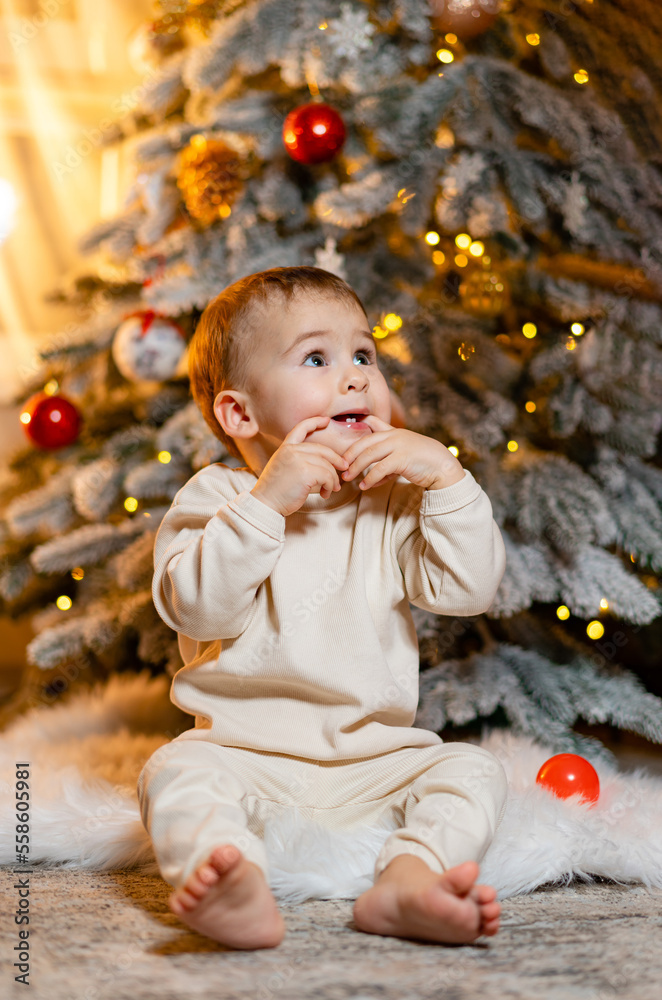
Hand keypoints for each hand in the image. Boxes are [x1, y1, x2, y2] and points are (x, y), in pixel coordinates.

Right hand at [250, 416, 348, 515]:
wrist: (265, 503)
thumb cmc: (275, 491)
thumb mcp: (284, 468)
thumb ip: (299, 460)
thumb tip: (324, 464)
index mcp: (285, 448)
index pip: (301, 428)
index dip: (315, 422)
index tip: (326, 420)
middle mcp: (291, 450)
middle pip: (322, 450)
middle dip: (336, 459)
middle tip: (344, 468)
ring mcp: (298, 460)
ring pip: (327, 466)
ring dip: (333, 479)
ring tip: (331, 489)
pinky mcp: (306, 472)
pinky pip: (327, 476)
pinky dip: (330, 486)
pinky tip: (325, 493)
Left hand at [341, 415, 464, 490]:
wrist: (442, 465)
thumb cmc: (422, 461)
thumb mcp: (403, 453)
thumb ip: (386, 460)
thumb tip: (371, 476)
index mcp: (393, 432)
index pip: (368, 430)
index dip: (355, 440)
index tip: (343, 453)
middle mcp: (394, 436)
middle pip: (364, 443)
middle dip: (350, 456)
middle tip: (341, 467)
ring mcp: (398, 445)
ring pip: (369, 456)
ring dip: (356, 468)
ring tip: (348, 478)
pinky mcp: (402, 458)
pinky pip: (380, 469)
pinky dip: (370, 478)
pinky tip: (365, 486)